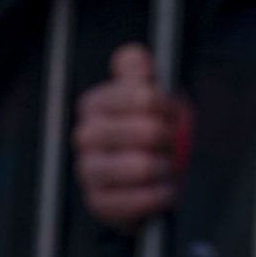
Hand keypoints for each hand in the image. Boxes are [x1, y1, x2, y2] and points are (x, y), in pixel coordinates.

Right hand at [72, 44, 189, 232]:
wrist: (144, 178)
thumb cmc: (147, 132)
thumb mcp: (147, 95)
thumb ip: (139, 71)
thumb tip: (132, 54)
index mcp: (95, 104)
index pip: (141, 96)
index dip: (167, 105)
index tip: (171, 114)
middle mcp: (84, 135)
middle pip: (145, 131)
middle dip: (169, 139)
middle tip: (170, 144)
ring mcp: (87, 170)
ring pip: (141, 167)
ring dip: (165, 169)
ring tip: (164, 168)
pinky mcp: (97, 202)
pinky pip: (138, 199)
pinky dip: (160, 196)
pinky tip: (161, 189)